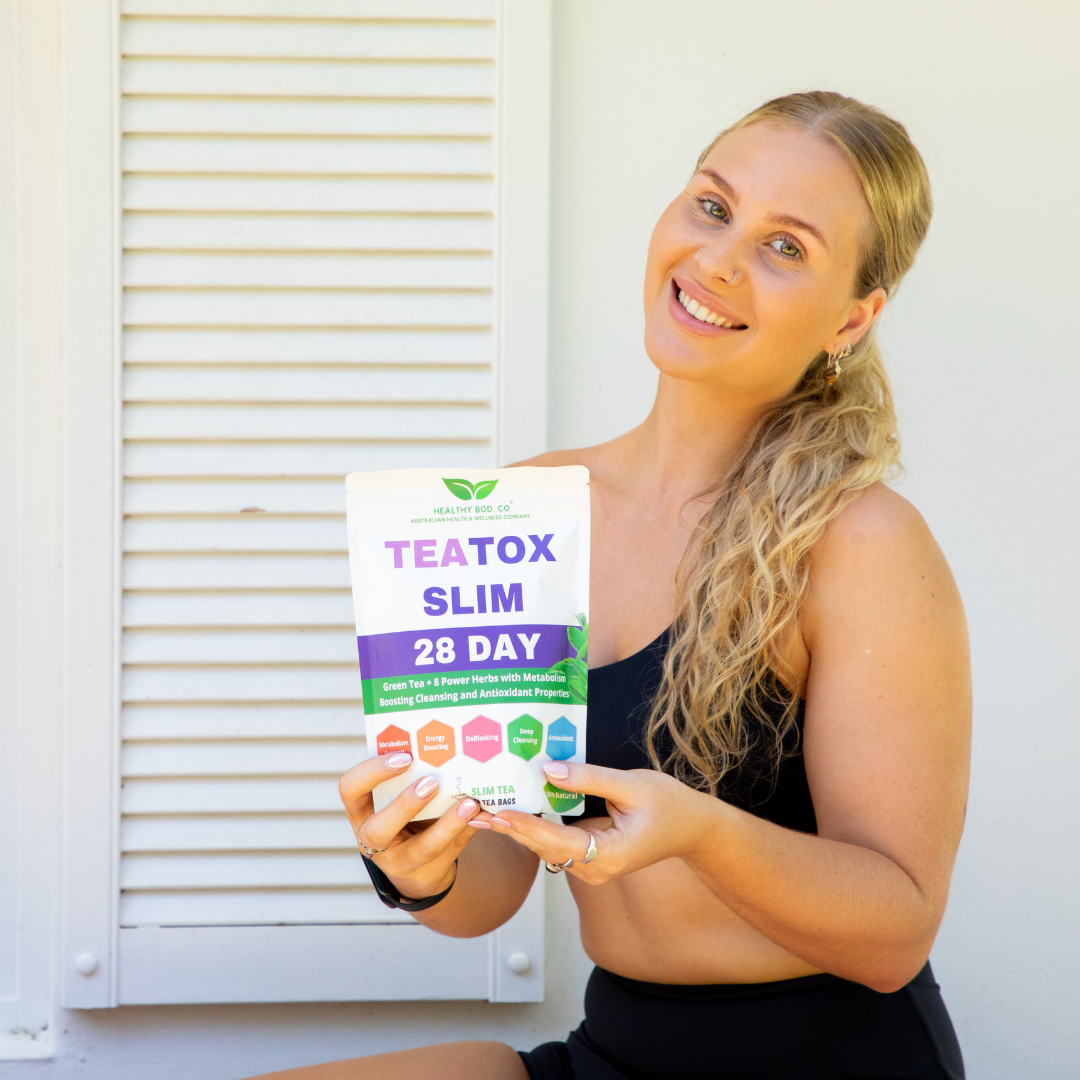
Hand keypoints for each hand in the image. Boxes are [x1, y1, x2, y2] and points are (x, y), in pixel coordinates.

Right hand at [338, 753, 484, 899]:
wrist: (420, 867)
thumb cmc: (406, 818)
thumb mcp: (397, 799)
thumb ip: (410, 778)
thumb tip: (444, 746)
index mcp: (361, 812)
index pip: (350, 789)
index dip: (372, 771)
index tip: (403, 756)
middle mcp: (373, 841)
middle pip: (378, 830)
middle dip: (405, 805)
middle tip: (431, 782)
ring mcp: (399, 863)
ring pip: (422, 849)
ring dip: (448, 825)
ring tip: (469, 804)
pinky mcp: (428, 873)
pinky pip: (451, 853)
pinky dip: (468, 831)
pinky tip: (482, 814)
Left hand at [473, 761, 707, 883]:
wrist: (692, 829)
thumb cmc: (668, 805)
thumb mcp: (632, 785)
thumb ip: (589, 778)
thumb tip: (548, 769)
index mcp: (610, 855)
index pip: (558, 840)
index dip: (527, 826)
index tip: (499, 812)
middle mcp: (596, 869)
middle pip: (545, 848)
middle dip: (509, 829)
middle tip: (473, 811)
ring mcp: (593, 867)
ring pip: (547, 849)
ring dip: (516, 830)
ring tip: (480, 812)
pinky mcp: (590, 858)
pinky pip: (556, 845)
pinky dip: (533, 829)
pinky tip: (511, 815)